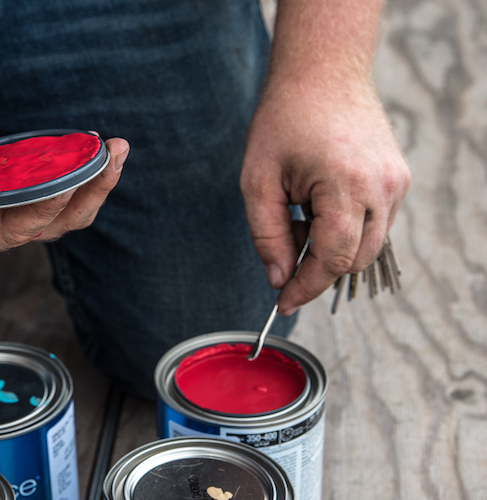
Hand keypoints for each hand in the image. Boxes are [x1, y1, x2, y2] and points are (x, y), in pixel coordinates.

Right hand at [0, 101, 127, 250]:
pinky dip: (78, 163)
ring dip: (93, 181)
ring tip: (116, 150)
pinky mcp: (18, 172)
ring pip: (64, 204)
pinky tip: (96, 142)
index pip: (13, 231)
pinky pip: (56, 176)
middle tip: (111, 161)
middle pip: (53, 223)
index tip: (64, 184)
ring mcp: (10, 197)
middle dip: (86, 195)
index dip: (40, 212)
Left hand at [240, 79, 410, 314]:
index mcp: (347, 187)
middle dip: (316, 270)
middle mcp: (383, 188)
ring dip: (331, 249)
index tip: (283, 303)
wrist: (321, 72)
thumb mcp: (258, 181)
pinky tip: (316, 209)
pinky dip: (345, 230)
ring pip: (368, 244)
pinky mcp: (399, 177)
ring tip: (297, 220)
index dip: (305, 287)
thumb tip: (278, 278)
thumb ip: (267, 236)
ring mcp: (397, 182)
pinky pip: (375, 223)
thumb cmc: (283, 121)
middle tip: (283, 257)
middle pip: (354, 260)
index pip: (333, 261)